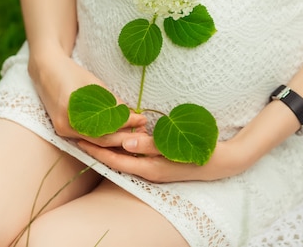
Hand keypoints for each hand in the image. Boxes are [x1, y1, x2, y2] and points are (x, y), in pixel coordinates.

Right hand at [28, 44, 146, 145]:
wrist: (45, 69)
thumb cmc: (70, 73)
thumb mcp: (94, 84)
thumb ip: (111, 102)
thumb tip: (132, 115)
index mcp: (72, 113)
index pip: (106, 126)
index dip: (127, 124)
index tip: (143, 119)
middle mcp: (65, 127)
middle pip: (101, 140)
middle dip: (124, 138)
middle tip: (143, 132)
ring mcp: (63, 130)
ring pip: (95, 141)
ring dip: (116, 139)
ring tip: (136, 134)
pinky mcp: (63, 130)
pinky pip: (88, 137)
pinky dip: (103, 135)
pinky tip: (119, 133)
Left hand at [77, 135, 247, 182]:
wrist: (225, 161)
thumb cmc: (202, 153)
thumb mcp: (177, 148)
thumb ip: (150, 145)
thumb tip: (125, 143)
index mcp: (149, 168)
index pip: (114, 160)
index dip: (95, 150)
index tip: (77, 137)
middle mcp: (148, 170)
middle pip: (115, 160)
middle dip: (96, 148)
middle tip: (77, 132)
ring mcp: (154, 167)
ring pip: (125, 157)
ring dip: (108, 146)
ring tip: (92, 132)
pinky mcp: (160, 162)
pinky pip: (136, 155)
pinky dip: (123, 146)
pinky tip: (119, 135)